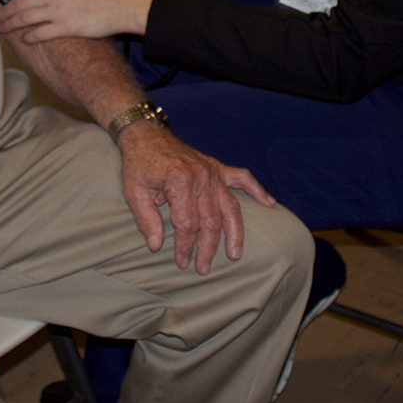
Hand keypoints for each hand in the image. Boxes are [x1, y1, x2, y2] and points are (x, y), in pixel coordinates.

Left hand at [0, 0, 153, 41]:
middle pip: (19, 1)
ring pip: (25, 18)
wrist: (126, 5)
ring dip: (11, 24)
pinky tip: (25, 39)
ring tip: (4, 29)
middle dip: (4, 11)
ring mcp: (61, 10)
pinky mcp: (68, 28)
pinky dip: (29, 37)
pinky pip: (41, 34)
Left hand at [115, 122, 274, 273]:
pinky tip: (269, 203)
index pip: (188, 224)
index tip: (182, 261)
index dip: (185, 246)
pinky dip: (257, 189)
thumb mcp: (133, 192)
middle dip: (207, 248)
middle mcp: (201, 177)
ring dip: (234, 233)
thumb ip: (146, 219)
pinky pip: (242, 177)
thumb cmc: (138, 164)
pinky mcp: (217, 167)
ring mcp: (212, 171)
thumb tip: (156, 245)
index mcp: (179, 182)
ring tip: (235, 254)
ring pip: (230, 207)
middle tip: (203, 268)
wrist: (145, 134)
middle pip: (211, 221)